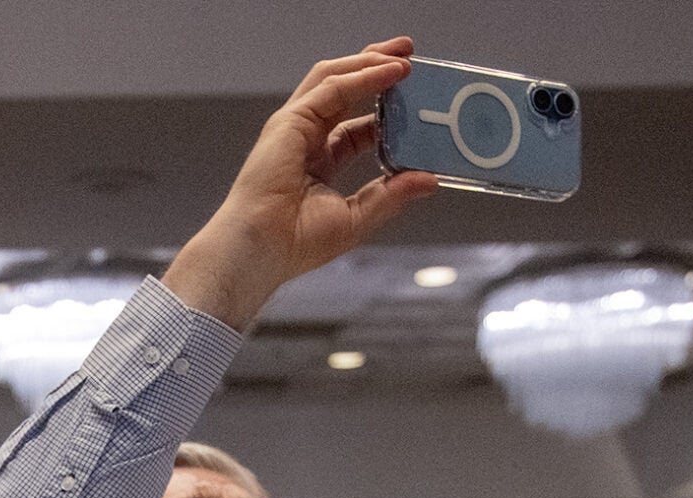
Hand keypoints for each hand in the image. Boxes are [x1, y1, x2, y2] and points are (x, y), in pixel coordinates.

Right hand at [160, 39, 437, 329]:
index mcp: (318, 163)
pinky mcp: (291, 121)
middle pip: (344, 90)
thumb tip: (430, 179)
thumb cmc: (296, 243)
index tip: (417, 103)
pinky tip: (391, 72)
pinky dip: (363, 75)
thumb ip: (392, 195)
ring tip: (405, 54)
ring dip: (371, 62)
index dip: (385, 111)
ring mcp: (295, 126)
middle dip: (376, 68)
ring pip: (335, 78)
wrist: (263, 248)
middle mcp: (305, 139)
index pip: (357, 128)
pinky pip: (332, 87)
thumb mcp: (357, 217)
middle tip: (410, 54)